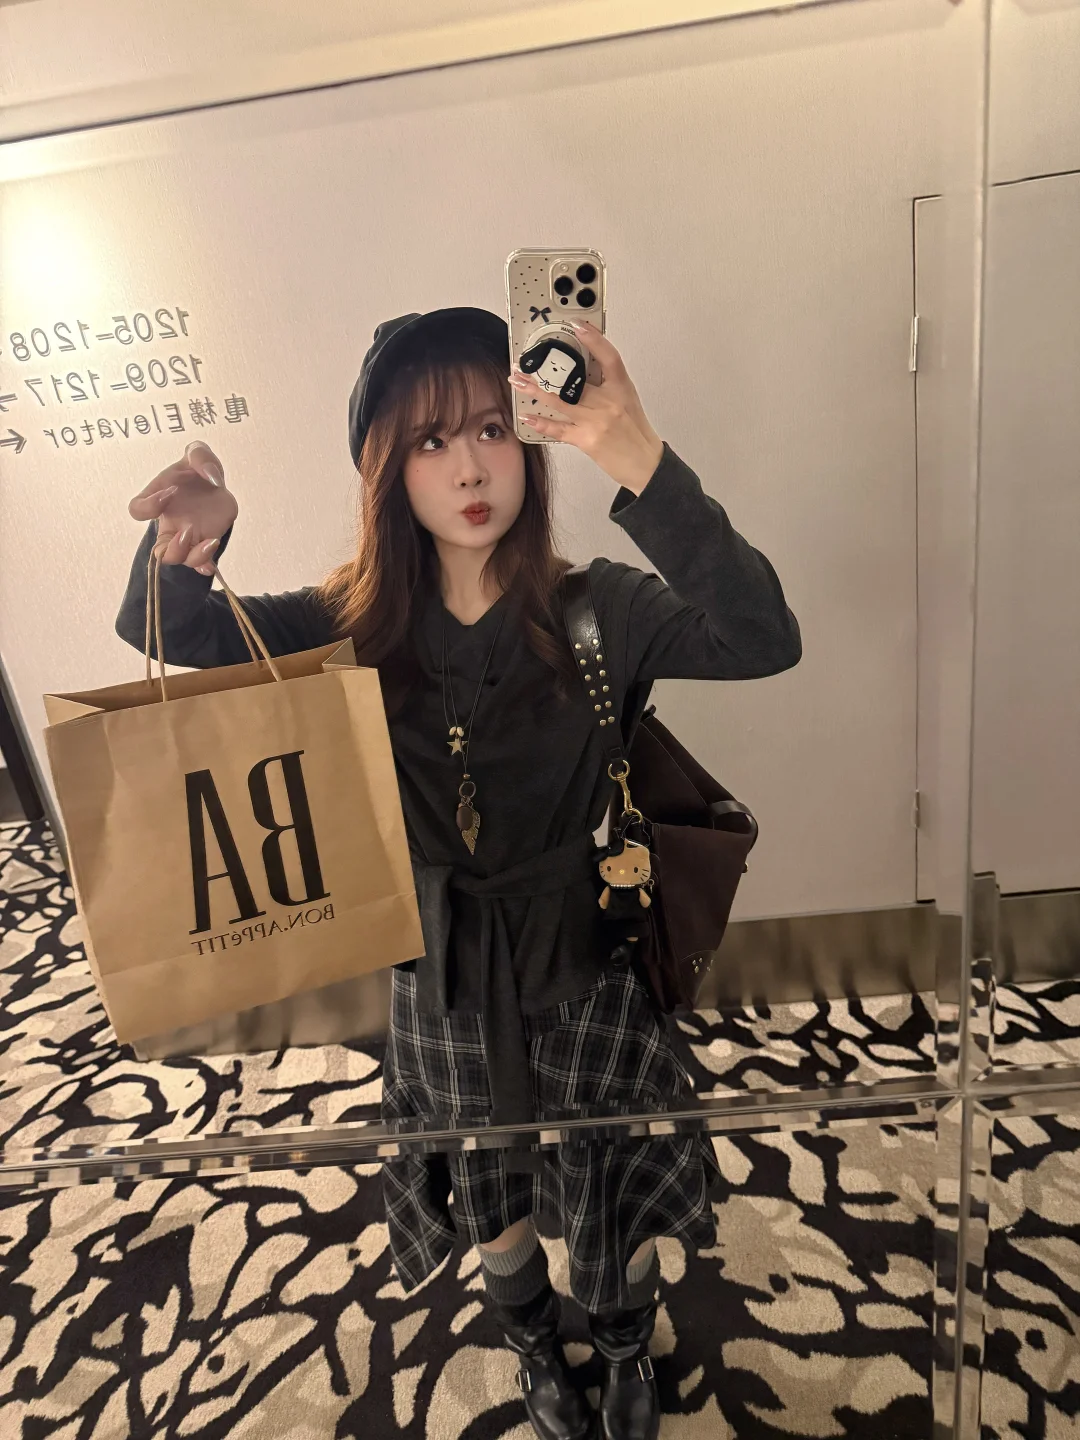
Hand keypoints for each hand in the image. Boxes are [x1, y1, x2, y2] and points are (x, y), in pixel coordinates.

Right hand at [128, 441, 237, 573]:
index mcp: (159, 500)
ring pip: (182, 560)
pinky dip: (206, 564)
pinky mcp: (206, 540)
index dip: (149, 505)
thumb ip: (200, 455)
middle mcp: (171, 523)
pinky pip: (201, 561)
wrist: (214, 483)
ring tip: (211, 542)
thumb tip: (212, 477)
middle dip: (173, 548)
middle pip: (160, 551)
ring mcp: (188, 536)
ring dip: (193, 556)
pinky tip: (213, 560)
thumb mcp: (197, 453)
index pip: (137, 509)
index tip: (170, 491)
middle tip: (188, 530)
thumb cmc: (196, 470)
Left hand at [509, 321, 663, 493]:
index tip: (577, 325)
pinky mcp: (586, 440)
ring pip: (560, 401)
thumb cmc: (636, 433)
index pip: (608, 356)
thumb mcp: (627, 401)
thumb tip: (581, 374)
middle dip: (549, 369)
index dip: (593, 339)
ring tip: (517, 381)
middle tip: (527, 360)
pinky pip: (558, 429)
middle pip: (574, 379)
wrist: (645, 465)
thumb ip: (607, 386)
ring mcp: (596, 421)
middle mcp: (609, 402)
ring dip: (536, 390)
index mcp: (622, 388)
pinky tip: (526, 415)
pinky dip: (541, 423)